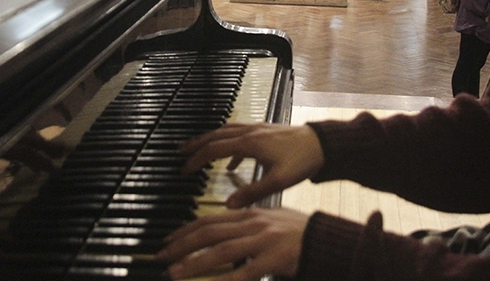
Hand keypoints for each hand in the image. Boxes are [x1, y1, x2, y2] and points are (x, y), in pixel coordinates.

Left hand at [157, 208, 308, 280]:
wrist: (327, 239)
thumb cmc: (299, 233)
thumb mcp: (270, 223)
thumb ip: (247, 229)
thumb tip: (224, 232)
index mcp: (250, 215)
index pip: (210, 220)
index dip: (186, 230)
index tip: (169, 241)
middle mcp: (253, 224)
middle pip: (210, 232)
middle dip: (182, 245)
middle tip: (162, 256)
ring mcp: (263, 241)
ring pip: (221, 251)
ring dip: (194, 263)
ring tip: (175, 273)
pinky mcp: (274, 259)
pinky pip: (245, 272)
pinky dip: (226, 280)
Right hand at [180, 123, 324, 208]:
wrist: (323, 143)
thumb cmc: (303, 160)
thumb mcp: (278, 181)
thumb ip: (252, 192)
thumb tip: (228, 205)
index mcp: (249, 143)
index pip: (215, 149)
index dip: (197, 159)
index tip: (185, 170)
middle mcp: (250, 132)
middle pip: (216, 135)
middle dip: (197, 144)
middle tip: (180, 152)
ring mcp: (257, 129)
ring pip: (226, 131)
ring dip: (210, 140)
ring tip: (198, 149)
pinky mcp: (265, 131)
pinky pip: (240, 135)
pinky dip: (230, 145)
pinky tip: (232, 162)